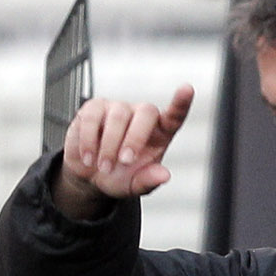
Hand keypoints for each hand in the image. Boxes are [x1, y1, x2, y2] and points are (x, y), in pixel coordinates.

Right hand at [52, 86, 193, 217]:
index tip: (187, 89)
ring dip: (109, 145)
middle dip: (135, 138)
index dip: (181, 102)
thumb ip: (149, 181)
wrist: (89, 176)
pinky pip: (92, 117)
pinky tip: (88, 157)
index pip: (174, 116)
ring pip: (118, 116)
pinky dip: (88, 140)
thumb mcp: (134, 186)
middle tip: (124, 161)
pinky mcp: (94, 108)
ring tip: (104, 166)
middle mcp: (140, 116)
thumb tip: (164, 175)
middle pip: (146, 113)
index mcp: (159, 133)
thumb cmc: (118, 176)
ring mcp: (118, 109)